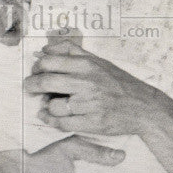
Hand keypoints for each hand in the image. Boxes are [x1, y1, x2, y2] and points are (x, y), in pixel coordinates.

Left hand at [25, 41, 167, 136]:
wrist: (142, 105)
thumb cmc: (119, 82)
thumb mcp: (99, 61)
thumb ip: (73, 52)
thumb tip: (45, 49)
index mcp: (88, 65)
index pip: (49, 61)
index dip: (37, 67)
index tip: (36, 71)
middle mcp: (87, 82)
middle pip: (46, 82)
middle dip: (32, 85)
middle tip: (30, 87)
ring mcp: (89, 104)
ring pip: (53, 105)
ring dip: (46, 105)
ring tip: (49, 103)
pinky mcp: (91, 122)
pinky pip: (61, 123)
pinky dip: (50, 120)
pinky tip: (49, 116)